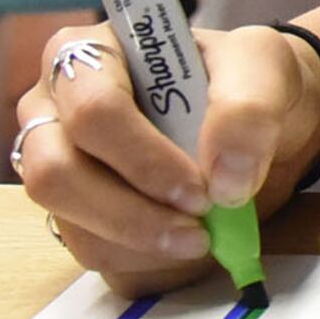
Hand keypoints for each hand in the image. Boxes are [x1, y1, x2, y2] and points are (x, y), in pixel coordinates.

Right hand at [11, 22, 319, 298]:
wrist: (258, 125)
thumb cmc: (245, 83)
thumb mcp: (265, 65)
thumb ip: (248, 109)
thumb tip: (224, 182)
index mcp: (90, 55)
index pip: (93, 111)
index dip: (143, 159)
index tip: (202, 190)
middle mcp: (55, 111)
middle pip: (55, 175)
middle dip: (131, 214)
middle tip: (197, 231)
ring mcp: (57, 167)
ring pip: (72, 225)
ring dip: (143, 246)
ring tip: (201, 238)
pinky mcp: (77, 217)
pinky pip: (94, 254)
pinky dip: (146, 263)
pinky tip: (184, 245)